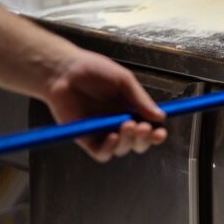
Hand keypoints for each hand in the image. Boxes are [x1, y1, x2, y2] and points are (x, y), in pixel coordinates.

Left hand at [42, 48, 167, 161]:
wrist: (63, 71)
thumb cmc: (94, 70)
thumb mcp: (123, 80)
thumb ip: (140, 99)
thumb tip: (160, 116)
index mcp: (131, 109)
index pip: (149, 127)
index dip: (156, 133)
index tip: (160, 132)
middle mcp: (118, 123)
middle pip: (138, 142)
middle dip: (144, 139)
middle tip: (142, 128)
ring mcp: (102, 132)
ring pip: (122, 149)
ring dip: (128, 142)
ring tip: (127, 126)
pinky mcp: (86, 139)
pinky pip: (101, 153)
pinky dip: (110, 149)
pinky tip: (112, 137)